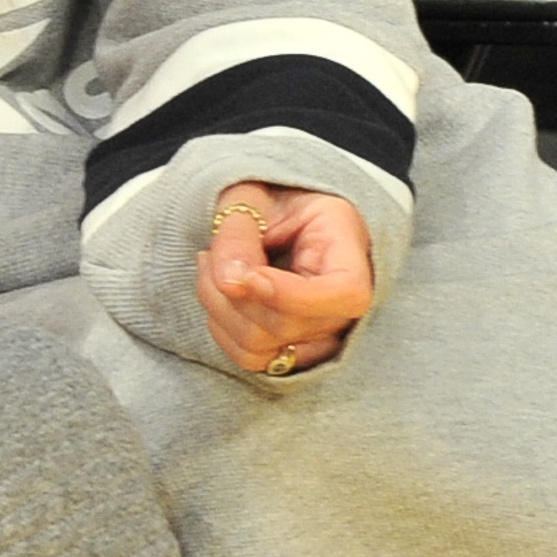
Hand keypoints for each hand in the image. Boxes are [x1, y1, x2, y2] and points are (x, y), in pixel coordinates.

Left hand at [199, 181, 371, 376]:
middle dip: (232, 292)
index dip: (294, 295)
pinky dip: (221, 327)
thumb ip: (239, 234)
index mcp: (348, 249)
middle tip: (208, 253)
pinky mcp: (293, 350)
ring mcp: (322, 334)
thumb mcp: (251, 198)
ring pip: (262, 347)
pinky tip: (218, 294)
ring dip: (219, 308)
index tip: (252, 275)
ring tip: (210, 267)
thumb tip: (231, 282)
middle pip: (288, 325)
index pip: (345, 294)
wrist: (273, 213)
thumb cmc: (269, 198)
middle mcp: (344, 302)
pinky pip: (251, 358)